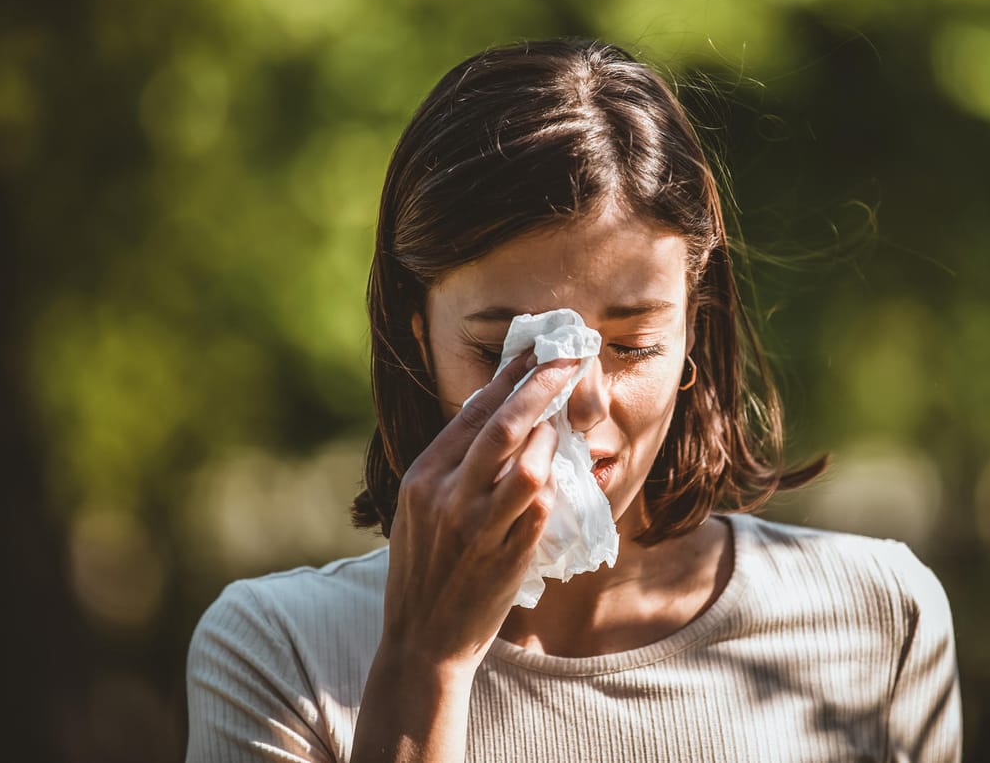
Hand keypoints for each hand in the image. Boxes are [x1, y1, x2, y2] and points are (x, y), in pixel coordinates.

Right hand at [383, 352, 578, 671]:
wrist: (423, 639)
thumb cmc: (425, 569)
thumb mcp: (420, 508)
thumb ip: (452, 465)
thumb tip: (496, 416)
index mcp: (422, 476)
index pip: (472, 411)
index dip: (510, 376)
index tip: (537, 349)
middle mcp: (446, 494)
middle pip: (504, 424)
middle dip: (542, 384)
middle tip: (570, 358)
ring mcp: (478, 524)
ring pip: (528, 462)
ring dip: (552, 437)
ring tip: (563, 424)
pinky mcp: (507, 552)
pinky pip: (541, 504)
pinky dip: (555, 482)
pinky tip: (561, 471)